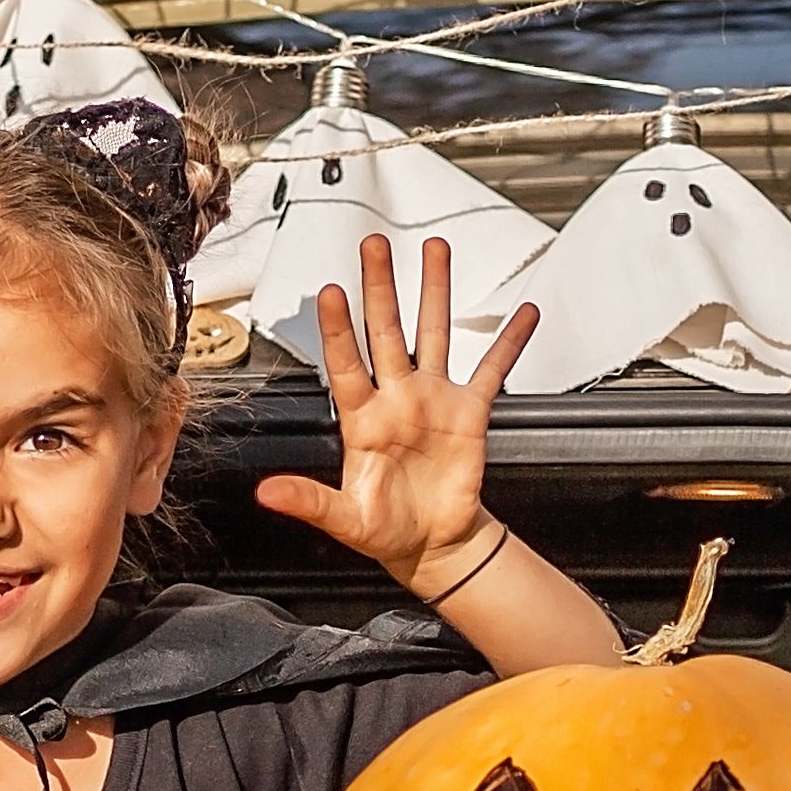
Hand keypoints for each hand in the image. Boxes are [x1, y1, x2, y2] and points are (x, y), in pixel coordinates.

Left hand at [254, 233, 536, 592]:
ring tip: (435, 251)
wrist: (431, 544)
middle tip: (375, 246)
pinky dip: (509, 342)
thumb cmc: (386, 530)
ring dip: (434, 291)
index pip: (345, 364)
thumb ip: (309, 501)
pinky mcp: (469, 413)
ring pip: (433, 333)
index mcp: (362, 420)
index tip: (332, 293)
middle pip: (386, 330)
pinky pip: (492, 370)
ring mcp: (433, 400)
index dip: (338, 329)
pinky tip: (524, 315)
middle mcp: (397, 398)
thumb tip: (267, 493)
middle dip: (381, 287)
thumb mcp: (343, 520)